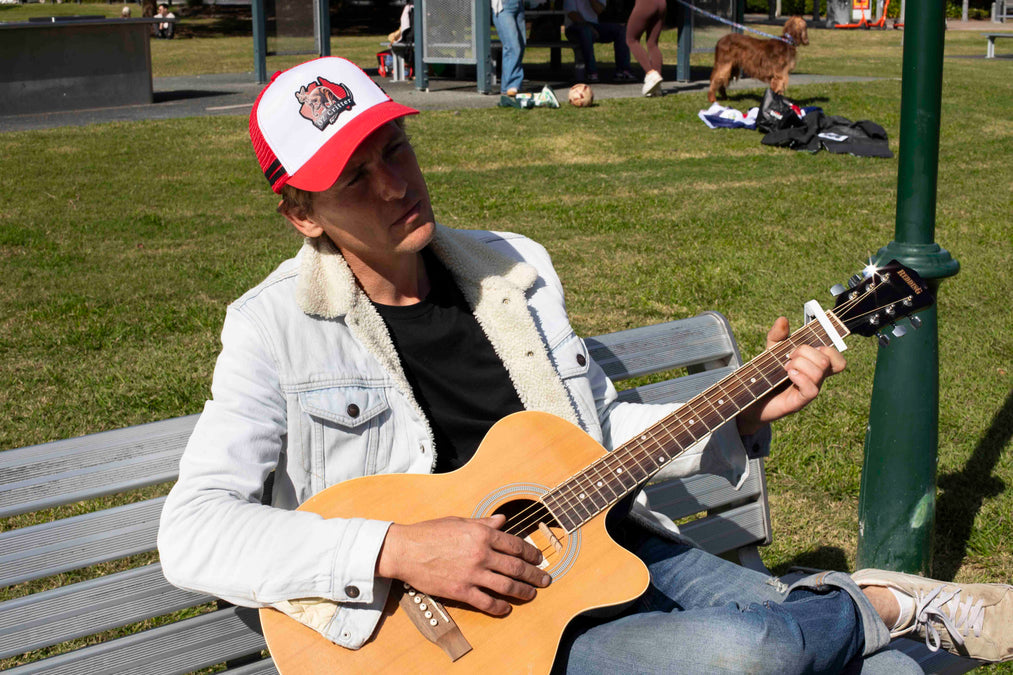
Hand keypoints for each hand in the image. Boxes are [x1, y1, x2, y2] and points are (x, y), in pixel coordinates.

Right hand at [375, 514, 550, 615]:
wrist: (405, 550)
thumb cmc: (430, 533)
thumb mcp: (459, 521)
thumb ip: (483, 522)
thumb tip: (502, 519)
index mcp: (481, 533)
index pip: (515, 545)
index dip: (531, 553)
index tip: (538, 559)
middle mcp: (481, 553)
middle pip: (516, 567)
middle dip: (534, 575)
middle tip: (545, 580)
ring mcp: (472, 573)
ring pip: (506, 586)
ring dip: (523, 592)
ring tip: (531, 594)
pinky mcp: (461, 591)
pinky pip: (487, 602)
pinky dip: (500, 607)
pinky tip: (506, 608)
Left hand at [737, 316, 845, 434]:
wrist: (749, 398)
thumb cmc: (765, 375)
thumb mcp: (770, 351)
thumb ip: (777, 335)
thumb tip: (783, 319)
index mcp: (813, 365)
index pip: (837, 358)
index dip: (828, 348)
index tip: (806, 346)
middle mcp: (815, 378)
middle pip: (828, 359)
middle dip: (806, 351)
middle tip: (789, 356)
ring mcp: (809, 390)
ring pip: (820, 371)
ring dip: (800, 363)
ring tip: (785, 367)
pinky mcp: (800, 402)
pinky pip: (812, 389)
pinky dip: (800, 376)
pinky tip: (788, 374)